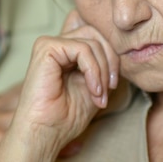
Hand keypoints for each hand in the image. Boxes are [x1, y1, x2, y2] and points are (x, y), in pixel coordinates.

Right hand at [0, 11, 119, 161]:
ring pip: (92, 39)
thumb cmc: (66, 117)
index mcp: (66, 51)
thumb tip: (117, 45)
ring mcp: (49, 44)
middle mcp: (56, 44)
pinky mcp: (46, 48)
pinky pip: (83, 48)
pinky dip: (94, 70)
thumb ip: (103, 64)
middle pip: (96, 31)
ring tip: (100, 94)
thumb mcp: (96, 86)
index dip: (108, 46)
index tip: (112, 80)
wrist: (45, 134)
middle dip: (111, 59)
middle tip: (111, 88)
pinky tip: (92, 90)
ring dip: (104, 69)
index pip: (91, 28)